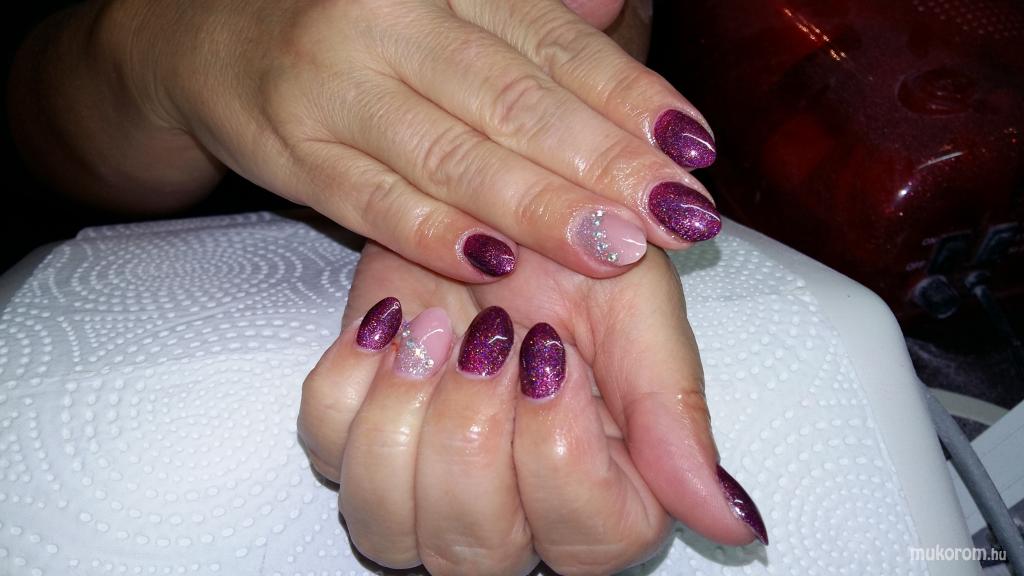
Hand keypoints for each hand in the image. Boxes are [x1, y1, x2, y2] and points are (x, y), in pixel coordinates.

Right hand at [106, 0, 720, 281]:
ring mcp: (332, 93)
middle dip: (605, 164)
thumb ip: (527, 12)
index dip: (630, 97)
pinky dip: (436, 237)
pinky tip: (498, 264)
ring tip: (616, 248)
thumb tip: (621, 13)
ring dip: (540, 209)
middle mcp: (387, 24)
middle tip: (678, 216)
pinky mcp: (292, 156)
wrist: (208, 38)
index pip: (553, 44)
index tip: (693, 150)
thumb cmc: (354, 22)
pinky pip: (372, 204)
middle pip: (514, 102)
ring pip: (452, 157)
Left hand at [298, 243, 765, 573]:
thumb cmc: (569, 246)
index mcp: (602, 490)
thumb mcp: (637, 310)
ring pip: (384, 525)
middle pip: (477, 554)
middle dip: (474, 432)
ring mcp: (420, 484)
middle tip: (492, 335)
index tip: (553, 357)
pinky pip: (325, 448)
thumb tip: (737, 523)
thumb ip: (676, 415)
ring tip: (433, 329)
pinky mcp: (352, 436)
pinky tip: (391, 326)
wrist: (486, 197)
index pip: (588, 544)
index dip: (561, 454)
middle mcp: (512, 509)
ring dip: (406, 413)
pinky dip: (351, 378)